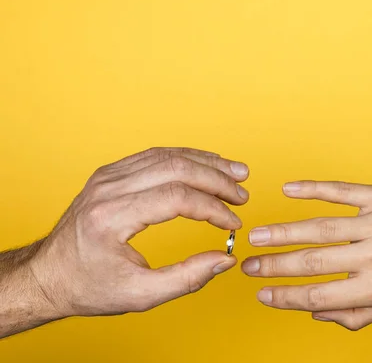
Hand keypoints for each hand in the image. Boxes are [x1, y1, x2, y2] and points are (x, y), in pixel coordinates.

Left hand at [28, 147, 249, 318]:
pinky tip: (207, 166)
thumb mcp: (139, 295)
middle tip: (242, 194)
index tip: (234, 223)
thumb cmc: (88, 286)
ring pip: (167, 155)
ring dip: (207, 162)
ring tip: (236, 172)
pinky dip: (187, 159)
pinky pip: (155, 156)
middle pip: (175, 167)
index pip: (176, 197)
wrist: (49, 274)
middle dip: (217, 179)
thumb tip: (224, 259)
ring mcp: (108, 176)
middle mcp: (107, 189)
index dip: (213, 208)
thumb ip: (187, 279)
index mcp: (111, 217)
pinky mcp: (111, 173)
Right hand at [242, 181, 371, 330]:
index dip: (286, 298)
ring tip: (257, 236)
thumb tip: (316, 314)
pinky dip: (313, 189)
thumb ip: (357, 315)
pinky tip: (290, 189)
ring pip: (322, 226)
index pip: (321, 296)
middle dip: (275, 265)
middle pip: (314, 262)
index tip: (262, 295)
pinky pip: (342, 191)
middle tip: (247, 266)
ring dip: (284, 232)